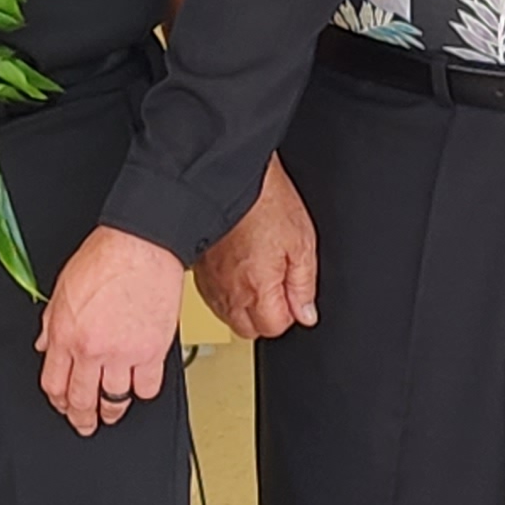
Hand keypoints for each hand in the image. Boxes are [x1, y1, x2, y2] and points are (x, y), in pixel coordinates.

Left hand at [36, 226, 187, 433]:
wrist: (141, 246)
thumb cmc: (104, 259)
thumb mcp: (63, 289)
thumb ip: (51, 323)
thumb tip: (44, 346)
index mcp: (65, 334)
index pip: (54, 385)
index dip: (58, 402)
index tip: (64, 406)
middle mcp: (92, 349)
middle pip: (82, 400)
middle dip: (82, 418)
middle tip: (86, 424)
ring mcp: (123, 353)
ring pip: (114, 401)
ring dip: (112, 411)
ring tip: (112, 411)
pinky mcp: (152, 351)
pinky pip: (147, 389)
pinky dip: (142, 392)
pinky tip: (139, 387)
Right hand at [194, 159, 318, 341]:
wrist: (231, 174)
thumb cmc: (266, 200)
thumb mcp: (302, 241)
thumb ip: (305, 285)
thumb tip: (307, 314)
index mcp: (257, 287)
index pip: (275, 327)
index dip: (290, 311)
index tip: (293, 290)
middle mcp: (229, 290)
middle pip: (249, 330)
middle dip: (266, 315)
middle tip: (278, 285)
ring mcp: (209, 281)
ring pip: (227, 317)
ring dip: (245, 307)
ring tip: (258, 278)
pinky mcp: (197, 269)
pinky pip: (211, 297)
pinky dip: (226, 293)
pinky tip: (237, 273)